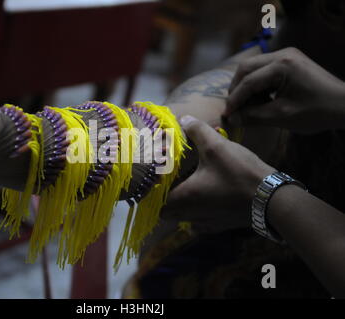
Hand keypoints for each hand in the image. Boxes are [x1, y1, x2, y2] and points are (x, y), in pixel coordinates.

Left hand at [161, 115, 274, 232]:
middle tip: (167, 181)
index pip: (156, 204)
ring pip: (183, 218)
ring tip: (184, 187)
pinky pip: (200, 223)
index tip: (153, 180)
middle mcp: (192, 216)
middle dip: (164, 199)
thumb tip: (183, 119)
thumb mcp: (217, 146)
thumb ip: (197, 131)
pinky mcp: (220, 226)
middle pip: (167, 213)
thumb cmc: (240, 173)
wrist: (273, 199)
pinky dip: (197, 213)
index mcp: (185, 198)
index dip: (151, 194)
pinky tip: (205, 197)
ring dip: (181, 206)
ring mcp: (207, 224)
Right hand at [225, 47, 344, 133]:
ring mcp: (286, 56)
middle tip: (234, 109)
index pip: (248, 81)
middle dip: (237, 90)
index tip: (227, 115)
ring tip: (248, 107)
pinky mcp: (289, 61)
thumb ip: (253, 116)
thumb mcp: (282, 116)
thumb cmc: (317, 112)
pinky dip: (257, 85)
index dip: (234, 99)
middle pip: (246, 68)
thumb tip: (231, 119)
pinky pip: (264, 70)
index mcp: (282, 65)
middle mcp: (282, 55)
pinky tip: (260, 100)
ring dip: (246, 87)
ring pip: (253, 68)